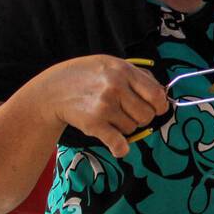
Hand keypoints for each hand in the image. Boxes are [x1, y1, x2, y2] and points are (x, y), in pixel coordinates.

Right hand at [42, 56, 168, 158]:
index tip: (155, 109)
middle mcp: (115, 86)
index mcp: (123, 70)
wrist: (50, 91)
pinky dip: (121, 148)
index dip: (160, 106)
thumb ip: (138, 76)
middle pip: (147, 115)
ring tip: (109, 117)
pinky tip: (118, 147)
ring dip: (124, 127)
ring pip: (132, 128)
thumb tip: (163, 93)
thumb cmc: (86, 77)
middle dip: (140, 118)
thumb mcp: (110, 64)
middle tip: (126, 113)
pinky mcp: (94, 123)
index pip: (157, 95)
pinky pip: (119, 143)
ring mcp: (104, 105)